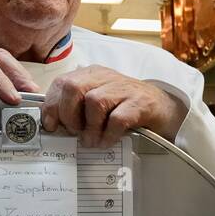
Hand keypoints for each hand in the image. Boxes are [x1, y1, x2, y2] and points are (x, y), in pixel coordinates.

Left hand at [42, 65, 186, 146]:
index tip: (51, 126)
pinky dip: (108, 134)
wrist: (163, 107)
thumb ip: (77, 107)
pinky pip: (117, 119)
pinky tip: (107, 141)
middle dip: (68, 114)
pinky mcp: (139, 103)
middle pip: (73, 87)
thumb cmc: (125, 107)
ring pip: (94, 101)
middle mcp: (105, 77)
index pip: (61, 83)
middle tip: (74, 132)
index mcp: (91, 74)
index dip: (52, 106)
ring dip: (89, 126)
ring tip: (92, 140)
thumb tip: (53, 125)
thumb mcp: (99, 102)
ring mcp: (124, 89)